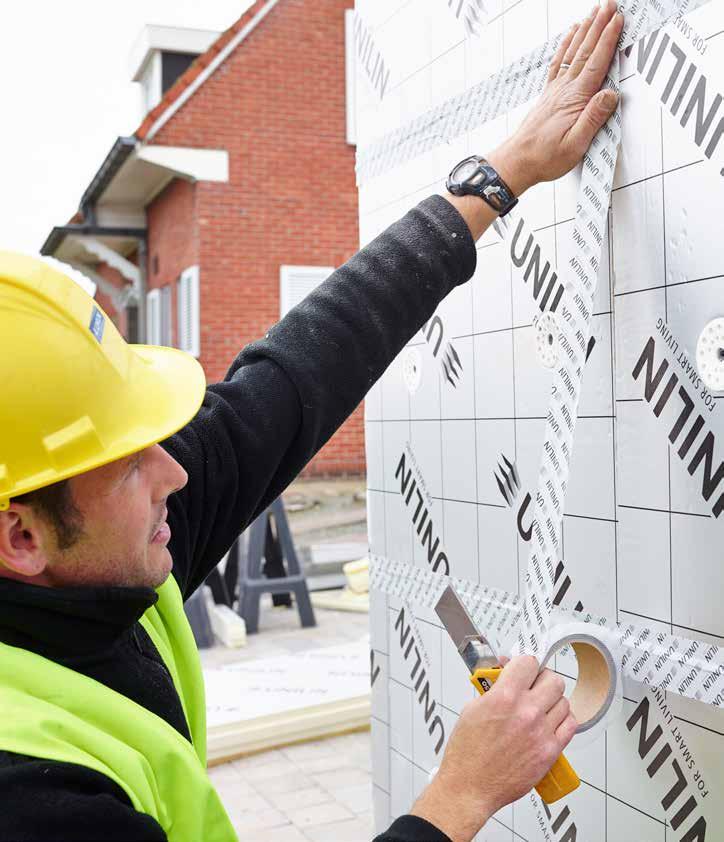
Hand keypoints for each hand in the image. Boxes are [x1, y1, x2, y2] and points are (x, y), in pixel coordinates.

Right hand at [410, 656, 576, 841]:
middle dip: (542, 679)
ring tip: (540, 706)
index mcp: (504, 697)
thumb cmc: (466, 753)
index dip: (525, 663)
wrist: (469, 787)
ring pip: (564, 701)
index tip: (522, 668)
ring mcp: (541, 732)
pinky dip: (563, 720)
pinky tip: (551, 721)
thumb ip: (493, 688)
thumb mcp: (472, 708)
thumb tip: (506, 675)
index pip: (529, 662)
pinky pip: (570, 725)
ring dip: (552, 700)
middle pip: (553, 679)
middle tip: (534, 685)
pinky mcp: (549, 752)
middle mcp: (526, 712)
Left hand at [488, 0, 623, 196]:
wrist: (517, 162)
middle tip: (609, 4)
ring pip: (572, 52)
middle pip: (585, 50)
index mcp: (575, 99)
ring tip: (593, 11)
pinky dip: (565, 45)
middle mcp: (564, 89)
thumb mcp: (576, 145)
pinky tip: (570, 35)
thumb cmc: (545, 158)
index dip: (608, 39)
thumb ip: (593, 119)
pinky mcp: (548, 95)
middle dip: (598, 25)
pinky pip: (559, 63)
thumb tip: (610, 95)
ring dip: (584, 30)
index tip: (617, 18)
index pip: (595, 62)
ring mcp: (554, 90)